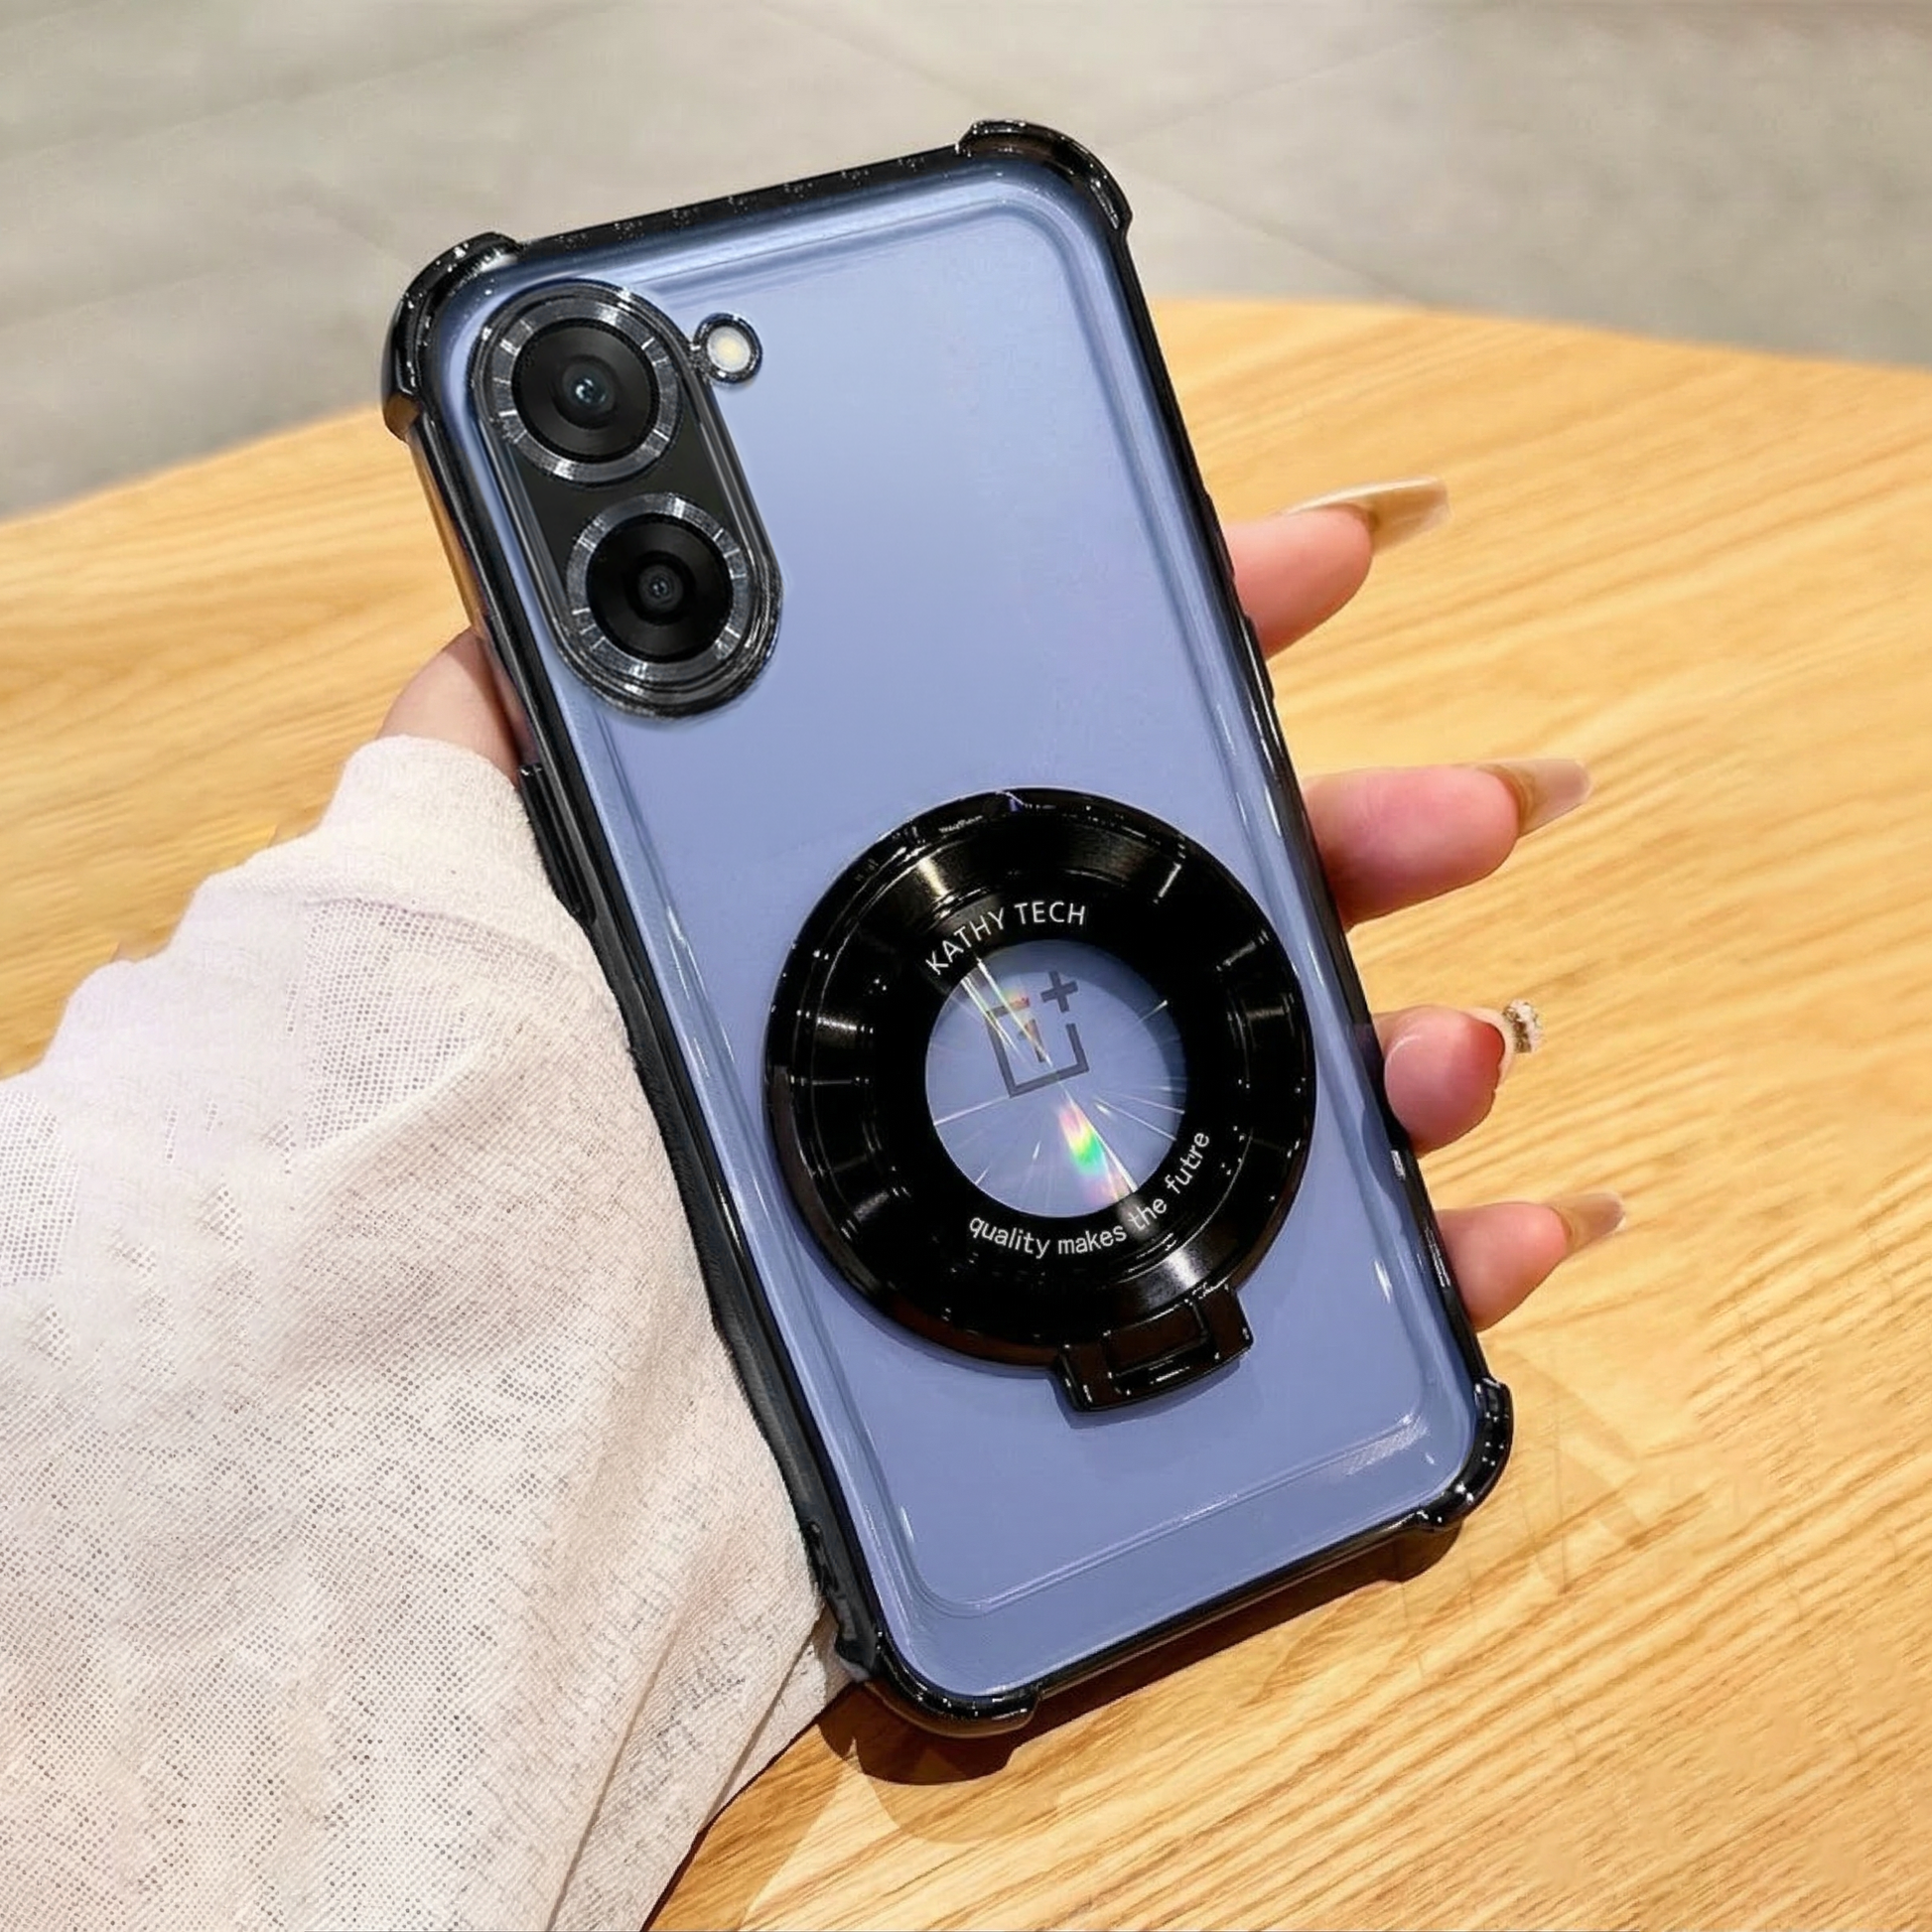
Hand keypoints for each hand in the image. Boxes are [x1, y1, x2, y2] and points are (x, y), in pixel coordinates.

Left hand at [383, 496, 1618, 1330]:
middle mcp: (940, 1078)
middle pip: (1194, 924)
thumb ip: (472, 764)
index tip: (1311, 566)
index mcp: (838, 946)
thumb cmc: (445, 1192)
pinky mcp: (1064, 1388)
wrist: (451, 1490)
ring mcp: (1015, 1234)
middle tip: (1463, 809)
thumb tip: (501, 619)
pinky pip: (1279, 1324)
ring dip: (1397, 1050)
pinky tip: (1494, 1229)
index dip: (1185, 651)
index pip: (1041, 759)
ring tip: (1452, 1043)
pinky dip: (1411, 1277)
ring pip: (1266, 1111)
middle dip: (1352, 840)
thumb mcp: (435, 928)